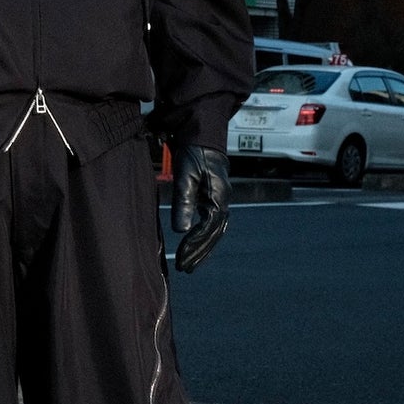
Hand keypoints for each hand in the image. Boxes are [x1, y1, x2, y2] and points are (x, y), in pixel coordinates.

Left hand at [170, 143, 229, 272]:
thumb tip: (180, 230)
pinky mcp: (215, 197)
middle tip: (186, 269)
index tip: (182, 258)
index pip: (207, 229)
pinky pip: (212, 223)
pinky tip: (195, 244)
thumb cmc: (193, 153)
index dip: (195, 245)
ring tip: (190, 263)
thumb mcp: (185, 176)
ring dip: (203, 248)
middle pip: (213, 234)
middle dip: (200, 253)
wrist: (203, 135)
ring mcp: (221, 200)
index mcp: (218, 198)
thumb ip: (183, 202)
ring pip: (214, 231)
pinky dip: (204, 237)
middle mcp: (223, 201)